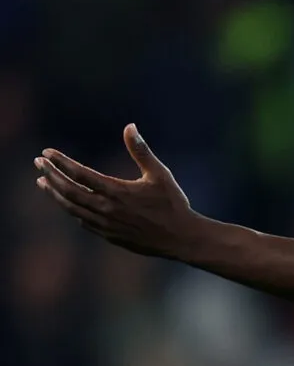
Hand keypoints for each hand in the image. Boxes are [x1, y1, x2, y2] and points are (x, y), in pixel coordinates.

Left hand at [35, 124, 203, 258]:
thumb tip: (130, 126)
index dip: (60, 162)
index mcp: (117, 192)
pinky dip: (73, 210)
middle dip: (51, 176)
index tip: (46, 152)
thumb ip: (141, 151)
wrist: (182, 239)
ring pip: (72, 208)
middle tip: (39, 163)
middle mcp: (107, 209)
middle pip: (69, 191)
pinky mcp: (111, 236)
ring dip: (55, 194)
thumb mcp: (160, 174)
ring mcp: (107, 225)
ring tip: (44, 183)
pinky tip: (70, 204)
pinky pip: (84, 222)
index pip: (79, 174)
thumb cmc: (173, 204)